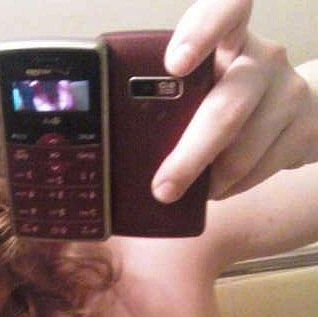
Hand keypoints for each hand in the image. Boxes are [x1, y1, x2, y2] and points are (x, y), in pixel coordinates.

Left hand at [151, 0, 316, 202]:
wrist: (300, 109)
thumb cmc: (231, 95)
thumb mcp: (205, 84)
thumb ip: (174, 99)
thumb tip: (128, 144)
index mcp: (230, 37)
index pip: (225, 11)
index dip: (201, 32)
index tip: (175, 65)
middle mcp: (262, 59)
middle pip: (226, 108)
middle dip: (189, 156)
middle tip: (163, 187)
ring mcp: (288, 93)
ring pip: (241, 152)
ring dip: (210, 180)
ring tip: (193, 188)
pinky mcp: (303, 129)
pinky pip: (257, 172)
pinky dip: (231, 187)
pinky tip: (220, 184)